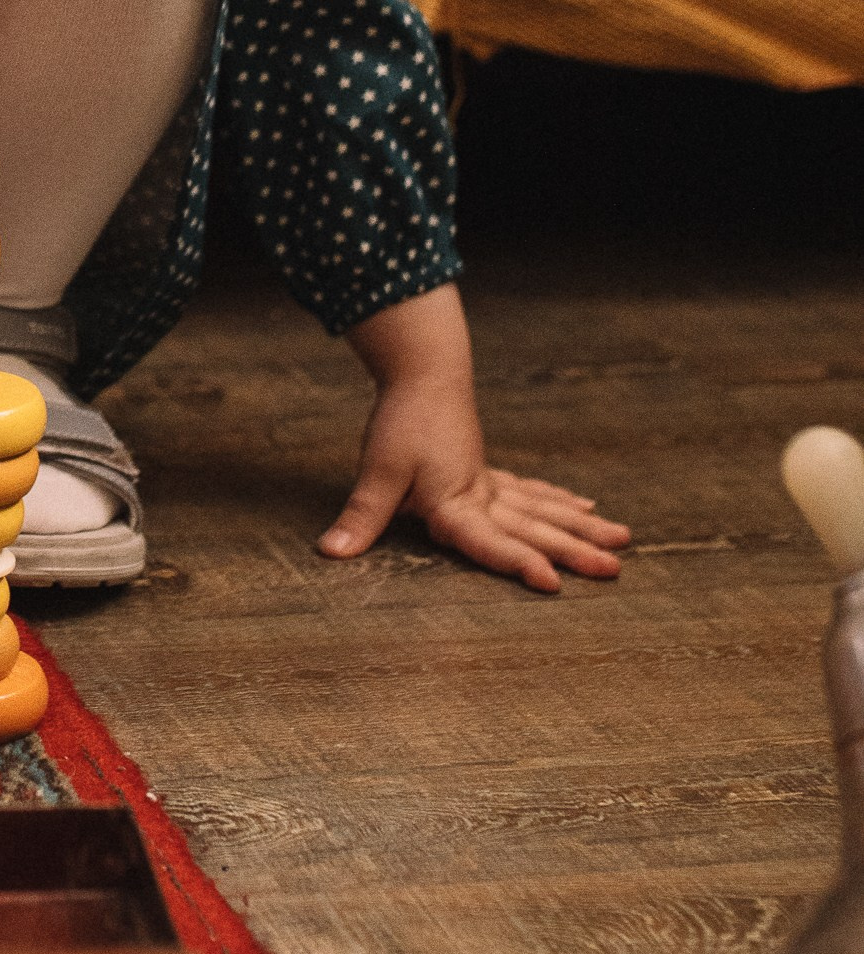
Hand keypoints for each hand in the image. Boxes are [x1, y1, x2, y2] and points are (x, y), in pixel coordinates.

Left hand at [324, 284, 629, 594]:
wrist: (423, 369)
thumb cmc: (401, 421)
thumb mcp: (378, 470)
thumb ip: (362, 516)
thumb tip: (331, 553)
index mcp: (456, 502)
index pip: (489, 542)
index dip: (518, 564)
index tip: (553, 584)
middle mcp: (481, 495)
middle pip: (534, 528)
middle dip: (575, 551)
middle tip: (616, 570)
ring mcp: (489, 481)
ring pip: (543, 509)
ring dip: (580, 527)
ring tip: (622, 541)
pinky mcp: (487, 468)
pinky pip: (531, 491)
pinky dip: (557, 500)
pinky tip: (584, 508)